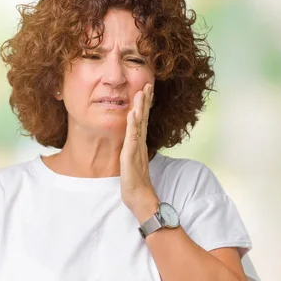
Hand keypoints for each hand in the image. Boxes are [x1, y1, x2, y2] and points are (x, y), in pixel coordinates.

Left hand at [120, 83, 158, 220]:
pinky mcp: (131, 155)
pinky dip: (133, 124)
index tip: (146, 90)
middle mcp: (140, 143)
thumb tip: (132, 144)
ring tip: (142, 91)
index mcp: (139, 144)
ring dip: (141, 107)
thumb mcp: (133, 163)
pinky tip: (133, 113)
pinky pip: (132, 137)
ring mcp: (136, 148)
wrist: (140, 198)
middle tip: (148, 83)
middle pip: (144, 118)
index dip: (144, 105)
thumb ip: (134, 152)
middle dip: (146, 100)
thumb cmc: (135, 183)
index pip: (142, 120)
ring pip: (139, 124)